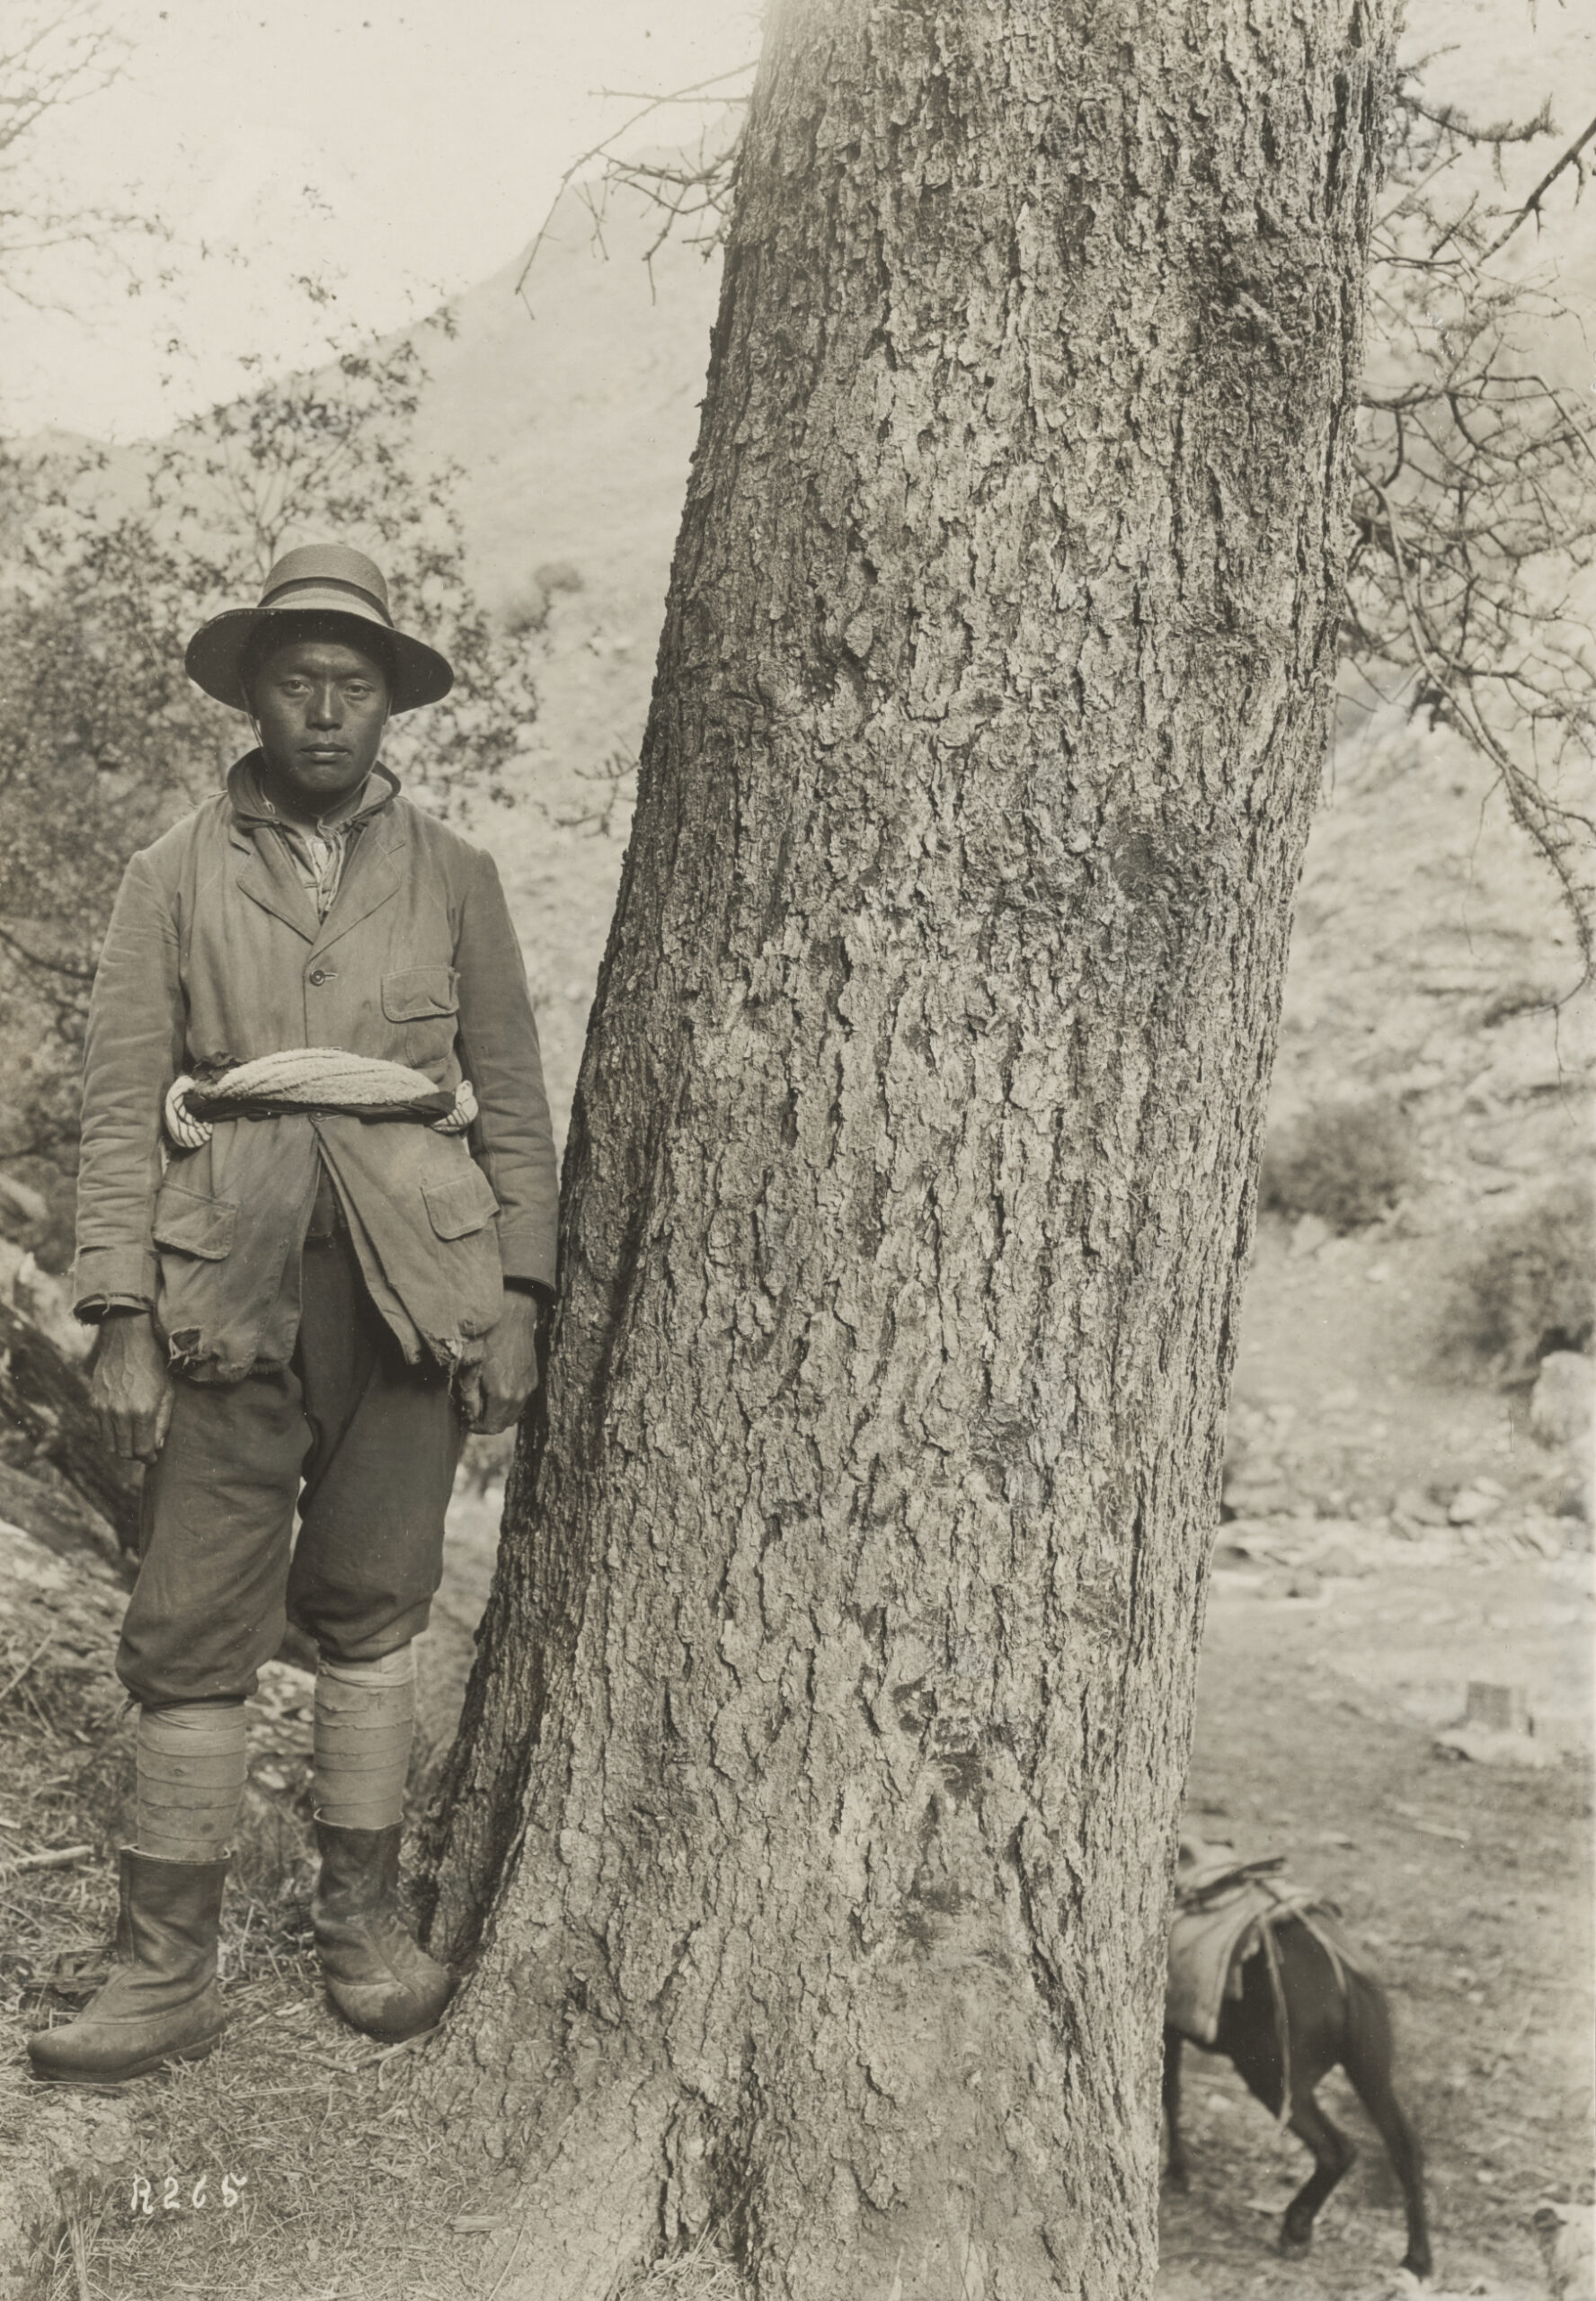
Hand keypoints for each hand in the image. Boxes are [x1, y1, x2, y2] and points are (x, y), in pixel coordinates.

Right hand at [91, 1311, 173, 1461]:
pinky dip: (110, 1434)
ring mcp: (104, 1408)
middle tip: (143, 1451)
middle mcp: (121, 1413)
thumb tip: (157, 1446)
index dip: (149, 1458)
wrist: (128, 1340)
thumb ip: (163, 1422)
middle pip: (124, 1452)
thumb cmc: (153, 1365)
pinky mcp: (93, 1402)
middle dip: (135, 1456)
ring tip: (132, 1441)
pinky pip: (100, 1430)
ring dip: (121, 1447)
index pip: (143, 1450)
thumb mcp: (167, 1392)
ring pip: (109, 1445)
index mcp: (142, 1411)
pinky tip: (121, 1426)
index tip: (153, 1458)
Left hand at [458, 1289, 541, 1434]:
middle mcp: (520, 1395)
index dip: (476, 1427)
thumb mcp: (469, 1367)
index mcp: (503, 1395)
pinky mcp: (533, 1378)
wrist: (512, 1316)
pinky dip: (508, 1402)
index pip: (490, 1427)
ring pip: (513, 1414)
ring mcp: (529, 1387)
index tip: (466, 1417)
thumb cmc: (487, 1337)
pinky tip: (496, 1387)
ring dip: (498, 1412)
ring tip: (483, 1399)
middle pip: (503, 1424)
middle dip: (486, 1421)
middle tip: (472, 1410)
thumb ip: (469, 1396)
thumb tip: (470, 1415)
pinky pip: (521, 1401)